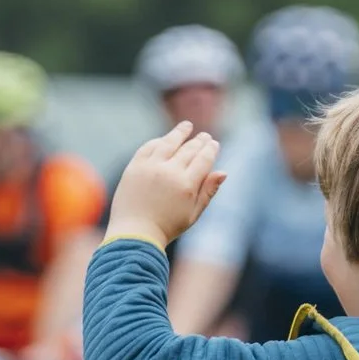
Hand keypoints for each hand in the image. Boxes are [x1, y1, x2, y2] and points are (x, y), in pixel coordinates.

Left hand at [108, 123, 225, 247]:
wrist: (135, 233)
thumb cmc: (167, 227)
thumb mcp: (193, 213)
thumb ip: (208, 191)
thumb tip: (223, 172)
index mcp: (187, 185)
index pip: (203, 159)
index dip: (210, 149)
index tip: (213, 143)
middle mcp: (169, 172)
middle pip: (188, 149)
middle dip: (198, 141)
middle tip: (204, 136)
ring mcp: (150, 168)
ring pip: (168, 142)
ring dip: (179, 133)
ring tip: (187, 126)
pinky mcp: (134, 167)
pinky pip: (148, 147)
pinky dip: (158, 141)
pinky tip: (164, 139)